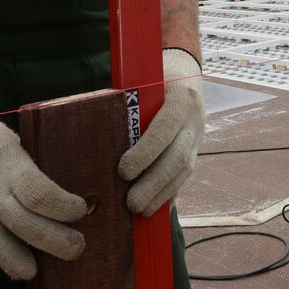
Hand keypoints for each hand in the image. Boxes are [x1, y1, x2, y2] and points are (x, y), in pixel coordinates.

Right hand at [0, 99, 87, 279]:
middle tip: (76, 248)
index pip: (42, 195)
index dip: (65, 208)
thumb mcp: (8, 143)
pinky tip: (13, 262)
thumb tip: (54, 193)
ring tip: (36, 270)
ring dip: (21, 262)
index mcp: (7, 165)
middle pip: (27, 226)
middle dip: (56, 242)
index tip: (80, 210)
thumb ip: (25, 169)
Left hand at [119, 49, 204, 215]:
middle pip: (177, 157)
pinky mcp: (195, 152)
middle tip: (130, 203)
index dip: (146, 152)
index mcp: (180, 99)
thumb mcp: (144, 83)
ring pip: (184, 171)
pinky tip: (153, 212)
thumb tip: (91, 129)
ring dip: (161, 195)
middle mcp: (193, 121)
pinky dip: (168, 195)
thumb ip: (127, 102)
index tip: (123, 171)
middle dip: (154, 183)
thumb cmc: (153, 80)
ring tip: (139, 212)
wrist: (186, 77)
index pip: (165, 128)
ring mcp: (197, 138)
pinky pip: (184, 178)